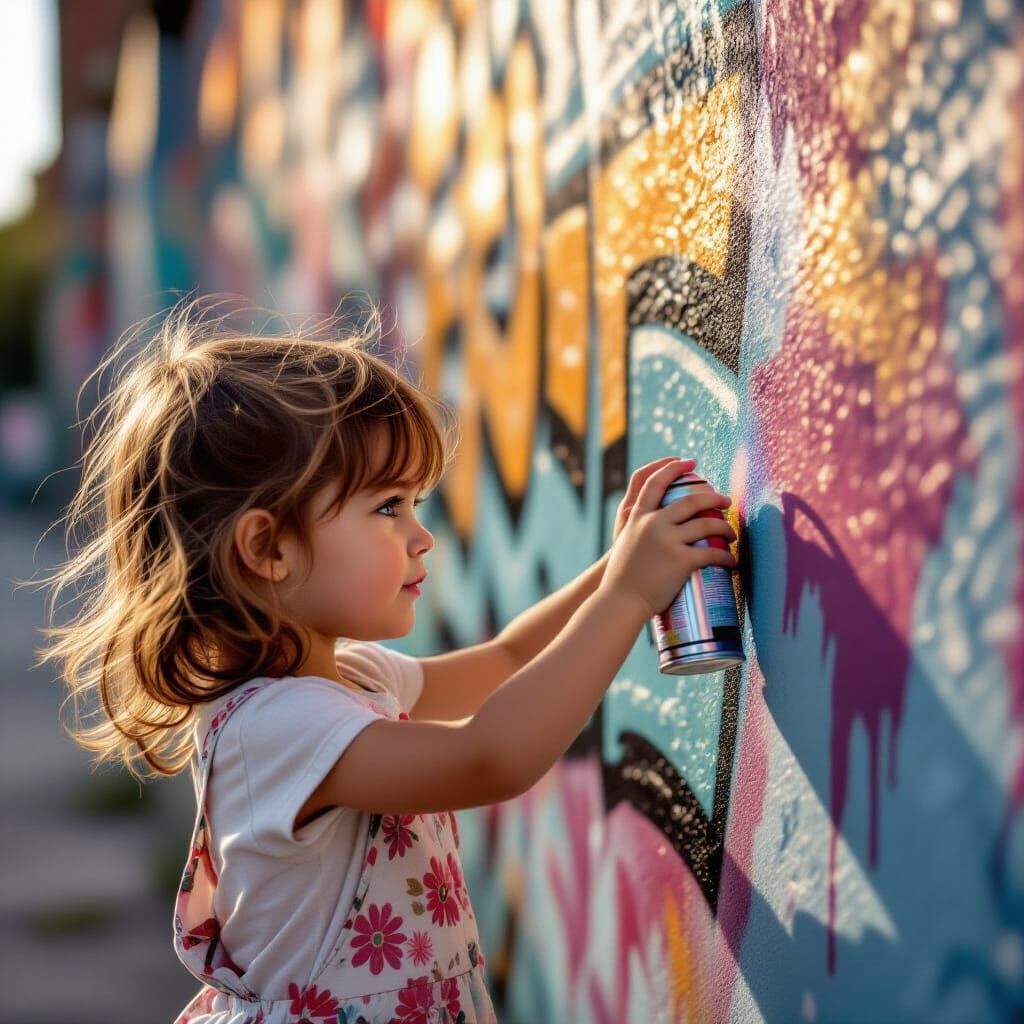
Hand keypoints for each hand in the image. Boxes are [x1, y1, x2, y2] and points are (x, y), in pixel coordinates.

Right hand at [602, 459, 737, 618]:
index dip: (673, 468)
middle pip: (691, 500)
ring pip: (707, 524)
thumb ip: (639, 529)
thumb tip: (658, 524)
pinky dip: (726, 557)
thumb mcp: (625, 542)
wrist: (619, 600)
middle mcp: (653, 524)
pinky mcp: (681, 561)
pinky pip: (712, 553)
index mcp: (637, 517)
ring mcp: (668, 541)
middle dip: (713, 497)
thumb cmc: (622, 578)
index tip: (689, 462)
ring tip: (732, 533)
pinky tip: (731, 561)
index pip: (655, 482)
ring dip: (725, 527)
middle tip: (725, 500)